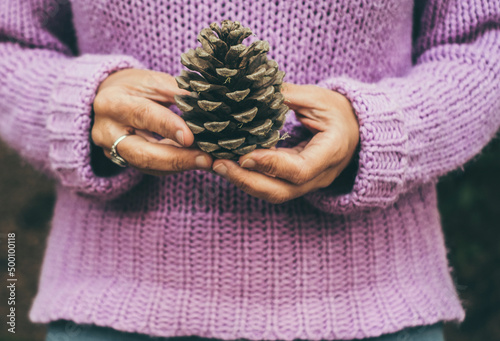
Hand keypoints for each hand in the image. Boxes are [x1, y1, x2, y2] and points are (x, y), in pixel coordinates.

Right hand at [91, 69, 212, 175]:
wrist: (108, 100)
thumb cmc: (133, 88)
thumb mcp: (152, 81)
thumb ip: (175, 91)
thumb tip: (203, 103)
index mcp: (113, 103)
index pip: (144, 116)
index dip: (168, 127)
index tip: (191, 137)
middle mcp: (108, 132)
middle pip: (143, 153)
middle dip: (177, 159)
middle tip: (206, 160)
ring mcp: (113, 151)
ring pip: (149, 166)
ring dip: (181, 166)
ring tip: (207, 161)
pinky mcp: (124, 162)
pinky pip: (152, 169)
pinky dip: (175, 166)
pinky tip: (194, 162)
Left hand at [211, 82, 359, 203]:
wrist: (354, 131)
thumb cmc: (339, 112)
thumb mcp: (317, 98)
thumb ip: (287, 96)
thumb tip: (251, 88)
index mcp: (331, 152)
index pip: (300, 170)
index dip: (271, 165)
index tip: (244, 155)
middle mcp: (319, 175)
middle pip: (280, 190)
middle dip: (246, 180)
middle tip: (217, 163)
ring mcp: (307, 184)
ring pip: (272, 193)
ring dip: (242, 182)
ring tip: (215, 164)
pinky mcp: (294, 183)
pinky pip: (270, 186)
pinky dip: (247, 179)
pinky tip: (226, 166)